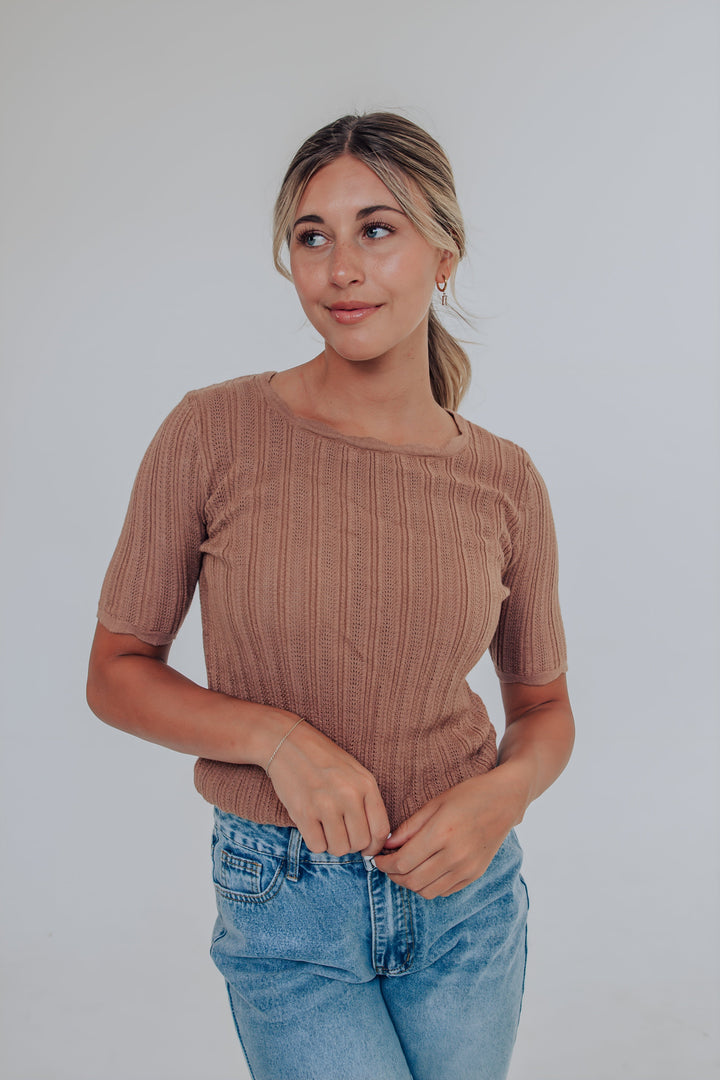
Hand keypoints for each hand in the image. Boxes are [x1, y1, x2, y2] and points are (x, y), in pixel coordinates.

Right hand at [266, 720, 390, 857]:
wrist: (288, 743)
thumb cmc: (324, 760)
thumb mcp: (355, 772)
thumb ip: (366, 801)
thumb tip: (373, 838)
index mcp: (366, 784)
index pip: (380, 830)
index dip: (375, 846)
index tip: (366, 848)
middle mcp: (349, 795)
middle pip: (360, 843)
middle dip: (351, 845)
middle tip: (341, 834)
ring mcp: (326, 804)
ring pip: (339, 848)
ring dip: (333, 845)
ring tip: (326, 829)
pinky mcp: (303, 812)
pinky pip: (317, 846)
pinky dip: (315, 842)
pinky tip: (313, 827)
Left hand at [373, 767, 524, 898]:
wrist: (504, 801)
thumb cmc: (468, 796)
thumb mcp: (435, 803)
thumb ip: (409, 827)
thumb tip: (387, 845)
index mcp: (441, 833)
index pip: (402, 862)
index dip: (384, 864)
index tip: (377, 858)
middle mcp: (455, 855)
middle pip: (412, 880)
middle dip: (393, 875)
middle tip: (387, 864)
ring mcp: (466, 868)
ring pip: (426, 891)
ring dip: (409, 883)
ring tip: (405, 868)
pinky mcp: (474, 875)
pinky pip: (443, 891)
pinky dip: (429, 885)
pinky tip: (425, 870)